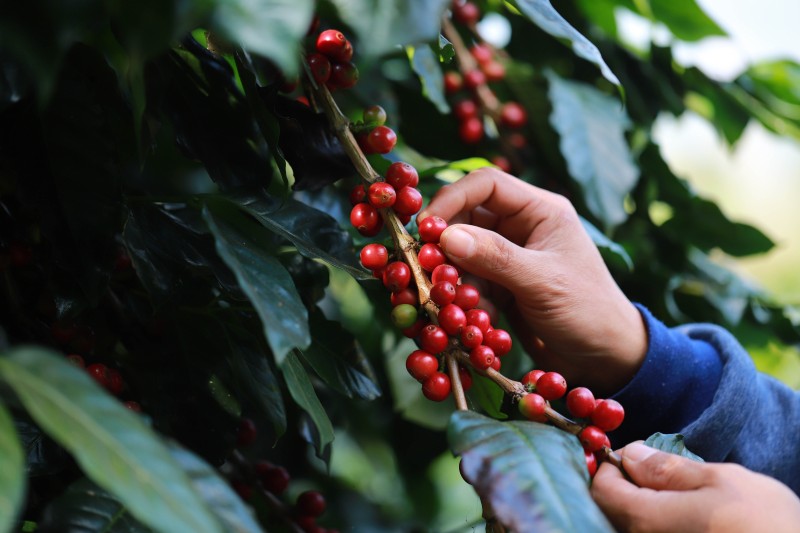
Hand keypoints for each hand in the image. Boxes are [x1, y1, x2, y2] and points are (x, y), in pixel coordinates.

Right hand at [419, 167, 645, 393]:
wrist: (606, 360)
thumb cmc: (588, 311)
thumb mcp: (542, 281)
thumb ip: (495, 256)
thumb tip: (445, 236)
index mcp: (540, 210)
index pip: (486, 185)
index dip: (451, 199)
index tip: (425, 228)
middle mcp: (522, 228)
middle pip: (466, 219)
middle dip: (443, 244)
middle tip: (425, 270)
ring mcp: (509, 258)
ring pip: (461, 254)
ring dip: (452, 277)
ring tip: (450, 302)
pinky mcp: (501, 287)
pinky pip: (468, 283)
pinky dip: (463, 299)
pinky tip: (472, 319)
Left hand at [592, 442, 799, 531]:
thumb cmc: (767, 524)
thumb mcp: (721, 481)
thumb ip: (667, 469)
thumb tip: (630, 455)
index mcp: (648, 522)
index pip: (602, 490)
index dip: (610, 466)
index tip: (632, 455)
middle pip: (611, 512)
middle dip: (626, 486)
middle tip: (652, 470)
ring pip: (630, 528)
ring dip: (642, 507)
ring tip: (674, 494)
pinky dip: (657, 524)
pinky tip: (683, 517)